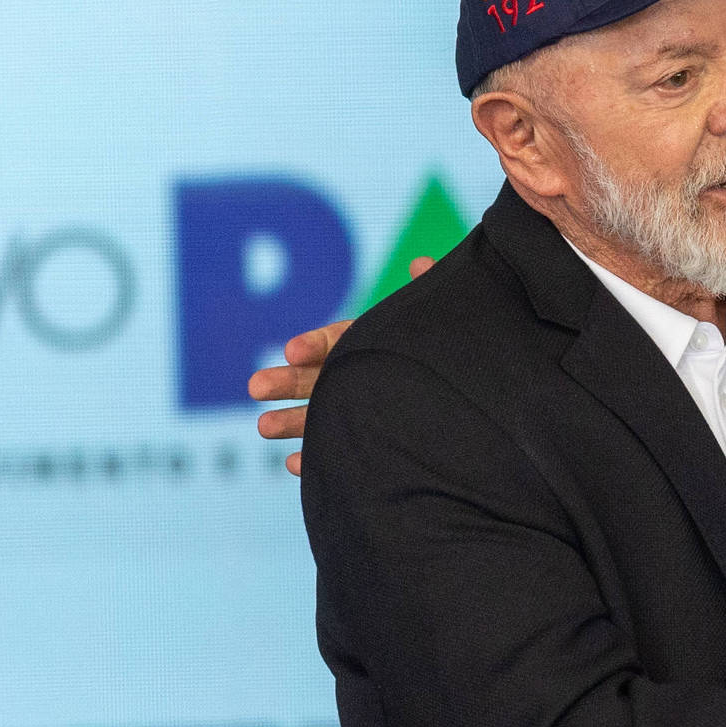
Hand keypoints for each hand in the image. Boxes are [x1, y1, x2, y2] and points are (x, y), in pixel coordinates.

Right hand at [250, 257, 433, 474]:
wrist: (469, 397)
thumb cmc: (452, 349)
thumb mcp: (440, 321)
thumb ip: (428, 294)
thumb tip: (422, 264)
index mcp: (368, 343)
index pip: (335, 340)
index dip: (313, 345)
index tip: (293, 351)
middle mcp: (358, 376)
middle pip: (316, 378)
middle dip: (287, 383)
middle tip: (256, 387)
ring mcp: (359, 410)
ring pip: (319, 414)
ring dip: (291, 422)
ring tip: (264, 427)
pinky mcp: (367, 443)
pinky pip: (336, 450)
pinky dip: (315, 458)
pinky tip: (295, 463)